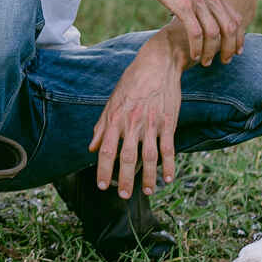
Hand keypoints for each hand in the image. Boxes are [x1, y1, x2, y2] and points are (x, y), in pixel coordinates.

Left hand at [89, 33, 180, 198]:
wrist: (157, 65)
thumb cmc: (131, 83)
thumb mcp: (112, 101)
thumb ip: (102, 126)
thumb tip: (92, 148)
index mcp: (115, 118)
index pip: (107, 150)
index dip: (103, 169)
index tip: (102, 185)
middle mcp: (132, 123)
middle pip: (127, 157)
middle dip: (124, 179)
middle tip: (123, 196)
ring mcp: (152, 124)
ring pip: (149, 157)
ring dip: (149, 177)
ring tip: (147, 191)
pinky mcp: (169, 123)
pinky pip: (169, 148)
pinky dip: (169, 165)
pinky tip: (168, 179)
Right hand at [132, 0, 242, 64]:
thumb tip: (198, 6)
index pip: (234, 19)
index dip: (238, 37)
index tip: (235, 50)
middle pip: (229, 28)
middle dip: (229, 48)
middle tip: (224, 61)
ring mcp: (197, 2)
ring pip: (214, 33)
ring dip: (211, 51)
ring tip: (205, 62)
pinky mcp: (182, 6)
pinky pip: (196, 32)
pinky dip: (197, 47)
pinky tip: (194, 55)